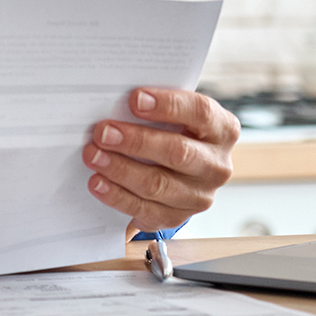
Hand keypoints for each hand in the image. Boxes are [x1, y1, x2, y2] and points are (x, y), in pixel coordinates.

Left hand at [82, 89, 238, 231]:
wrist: (178, 170)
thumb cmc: (172, 131)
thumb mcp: (174, 114)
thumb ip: (154, 107)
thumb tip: (115, 100)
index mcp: (222, 129)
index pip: (201, 113)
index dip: (168, 105)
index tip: (134, 99)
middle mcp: (216, 165)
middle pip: (178, 153)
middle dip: (136, 142)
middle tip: (103, 133)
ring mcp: (200, 195)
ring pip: (159, 184)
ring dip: (120, 169)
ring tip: (93, 156)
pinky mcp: (177, 216)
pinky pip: (145, 209)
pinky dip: (117, 195)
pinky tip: (98, 183)